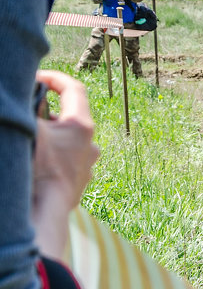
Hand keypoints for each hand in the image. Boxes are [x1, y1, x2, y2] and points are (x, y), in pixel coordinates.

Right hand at [31, 71, 98, 259]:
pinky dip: (52, 158)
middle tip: (26, 113)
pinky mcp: (81, 182)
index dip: (54, 77)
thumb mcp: (29, 130)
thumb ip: (28, 109)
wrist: (45, 212)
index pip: (74, 88)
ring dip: (50, 138)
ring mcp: (88, 165)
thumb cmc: (37, 168)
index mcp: (81, 126)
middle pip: (70, 117)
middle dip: (47, 112)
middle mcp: (91, 144)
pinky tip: (35, 164)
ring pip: (68, 142)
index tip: (36, 76)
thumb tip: (25, 97)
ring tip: (28, 141)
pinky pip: (67, 162)